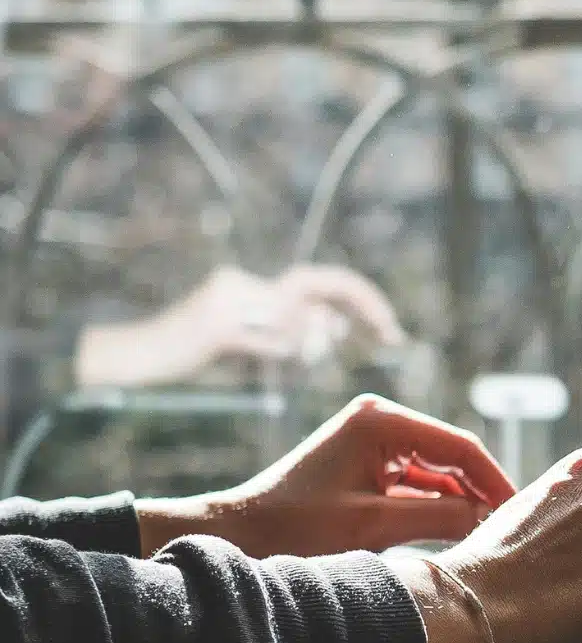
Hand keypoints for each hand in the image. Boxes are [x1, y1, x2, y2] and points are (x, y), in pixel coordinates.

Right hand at [74, 264, 408, 389]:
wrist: (127, 362)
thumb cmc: (185, 358)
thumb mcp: (244, 342)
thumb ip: (287, 331)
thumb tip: (333, 328)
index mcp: (250, 285)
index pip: (319, 281)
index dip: (359, 298)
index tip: (391, 328)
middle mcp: (243, 285)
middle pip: (319, 287)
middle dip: (363, 306)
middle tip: (392, 334)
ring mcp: (230, 304)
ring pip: (298, 323)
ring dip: (304, 347)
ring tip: (281, 356)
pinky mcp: (219, 329)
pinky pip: (272, 343)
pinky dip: (281, 354)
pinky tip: (263, 358)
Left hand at [135, 394, 516, 557]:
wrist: (238, 536)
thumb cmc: (296, 527)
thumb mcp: (374, 525)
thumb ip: (439, 518)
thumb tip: (489, 517)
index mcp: (382, 421)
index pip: (459, 447)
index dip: (493, 480)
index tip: (518, 511)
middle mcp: (381, 421)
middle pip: (451, 457)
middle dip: (479, 491)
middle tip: (508, 527)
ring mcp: (374, 442)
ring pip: (436, 473)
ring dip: (458, 502)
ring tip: (487, 534)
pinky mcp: (367, 465)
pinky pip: (415, 484)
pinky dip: (435, 507)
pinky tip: (457, 531)